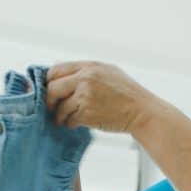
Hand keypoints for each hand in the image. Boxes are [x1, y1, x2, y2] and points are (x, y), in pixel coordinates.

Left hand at [45, 61, 164, 134]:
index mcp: (89, 66)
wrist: (141, 111)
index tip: (49, 90)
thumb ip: (86, 72)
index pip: (56, 70)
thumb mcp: (108, 72)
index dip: (49, 81)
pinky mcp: (87, 113)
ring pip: (60, 107)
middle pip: (52, 88)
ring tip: (63, 119)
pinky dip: (70, 123)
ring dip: (59, 116)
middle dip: (49, 100)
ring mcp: (86, 96)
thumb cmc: (127, 94)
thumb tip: (63, 77)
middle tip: (51, 108)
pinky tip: (76, 123)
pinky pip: (69, 119)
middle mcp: (86, 79)